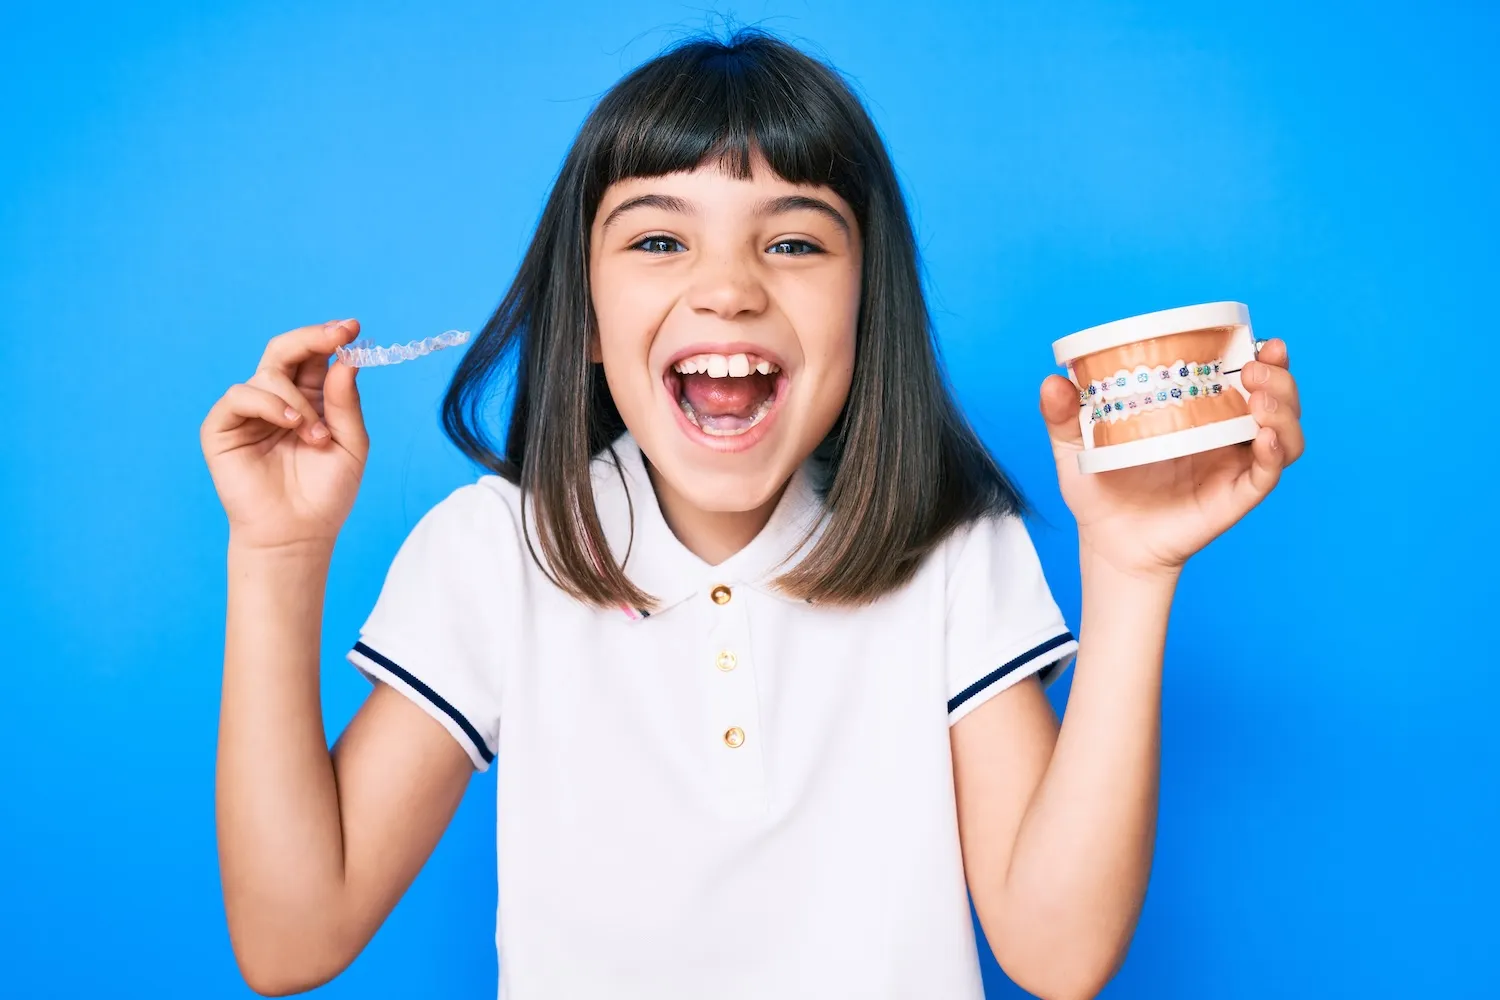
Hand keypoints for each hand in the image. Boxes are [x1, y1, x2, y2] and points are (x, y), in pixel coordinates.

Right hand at [200, 319, 368, 550]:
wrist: (298, 532)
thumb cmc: (326, 493)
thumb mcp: (351, 444)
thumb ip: (346, 403)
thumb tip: (345, 359)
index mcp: (310, 399)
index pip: (315, 356)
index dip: (331, 337)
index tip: (353, 328)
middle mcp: (278, 400)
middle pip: (285, 350)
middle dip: (313, 338)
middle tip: (338, 335)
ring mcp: (249, 412)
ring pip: (268, 374)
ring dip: (299, 401)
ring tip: (316, 436)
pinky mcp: (222, 427)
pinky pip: (240, 396)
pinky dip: (270, 404)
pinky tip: (292, 425)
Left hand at [1040, 339, 1304, 576]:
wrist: (1106, 542)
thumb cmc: (1099, 489)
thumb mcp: (1075, 445)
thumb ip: (1063, 414)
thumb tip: (1052, 380)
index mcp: (1200, 411)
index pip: (1243, 374)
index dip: (1261, 353)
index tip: (1258, 336)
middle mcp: (1226, 434)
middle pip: (1276, 397)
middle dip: (1277, 375)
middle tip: (1256, 365)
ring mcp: (1234, 465)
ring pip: (1285, 431)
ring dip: (1283, 408)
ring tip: (1258, 397)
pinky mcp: (1236, 496)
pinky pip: (1268, 472)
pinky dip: (1275, 451)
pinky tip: (1263, 436)